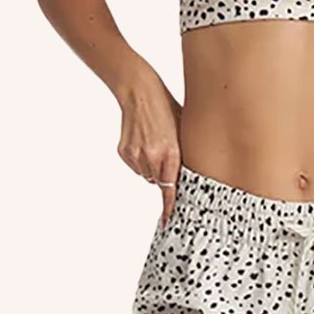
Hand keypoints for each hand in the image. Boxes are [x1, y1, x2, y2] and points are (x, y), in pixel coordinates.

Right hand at [116, 71, 182, 227]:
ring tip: (154, 142)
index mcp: (171, 152)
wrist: (139, 92)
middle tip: (166, 155)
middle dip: (164, 175)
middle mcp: (152, 157)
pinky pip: (135, 166)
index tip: (168, 221)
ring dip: (151, 166)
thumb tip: (189, 176)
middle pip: (159, 182)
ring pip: (146, 175)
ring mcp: (135, 155)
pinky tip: (143, 141)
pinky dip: (140, 159)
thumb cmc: (167, 108)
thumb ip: (185, 154)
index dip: (169, 206)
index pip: (171, 188)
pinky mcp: (124, 152)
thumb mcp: (184, 130)